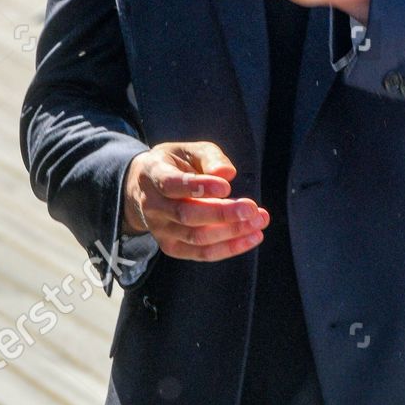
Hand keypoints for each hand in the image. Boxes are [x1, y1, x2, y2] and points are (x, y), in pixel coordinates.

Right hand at [123, 140, 269, 260]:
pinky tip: (252, 237)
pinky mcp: (172, 247)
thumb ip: (210, 157)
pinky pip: (201, 253)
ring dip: (232, 232)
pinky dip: (229, 248)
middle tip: (251, 208)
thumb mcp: (190, 150)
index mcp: (153, 175)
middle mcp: (153, 205)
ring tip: (259, 220)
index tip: (226, 187)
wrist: (144, 188)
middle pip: (187, 215)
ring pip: (196, 237)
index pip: (172, 184)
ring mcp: (160, 230)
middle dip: (222, 213)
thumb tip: (228, 174)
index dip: (199, 187)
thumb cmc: (175, 165)